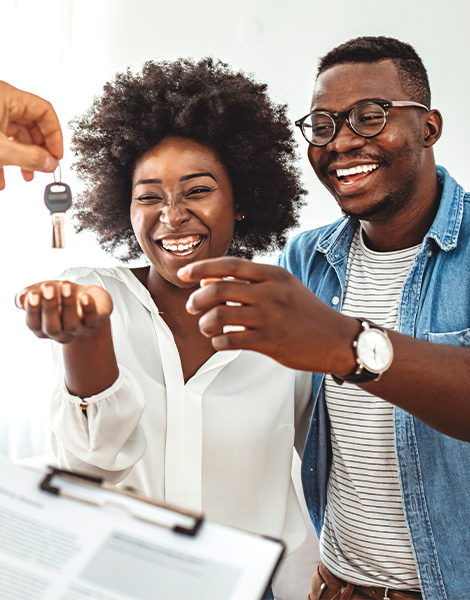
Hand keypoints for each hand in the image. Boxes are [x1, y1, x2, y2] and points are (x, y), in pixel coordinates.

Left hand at [0, 81, 63, 189]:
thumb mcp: (0, 149)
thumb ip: (29, 158)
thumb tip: (50, 163)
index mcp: (6, 96)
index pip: (45, 111)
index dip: (55, 135)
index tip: (56, 155)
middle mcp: (0, 101)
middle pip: (32, 125)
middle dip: (38, 150)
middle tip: (43, 167)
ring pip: (15, 136)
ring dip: (22, 158)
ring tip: (25, 175)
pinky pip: (0, 141)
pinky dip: (4, 159)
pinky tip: (2, 176)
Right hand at [15, 280, 112, 343]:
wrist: (87, 296)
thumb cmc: (60, 295)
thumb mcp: (43, 292)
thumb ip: (28, 295)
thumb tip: (20, 299)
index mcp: (43, 327)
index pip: (34, 324)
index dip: (32, 310)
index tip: (33, 294)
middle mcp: (61, 332)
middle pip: (52, 327)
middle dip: (49, 307)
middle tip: (48, 288)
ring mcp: (79, 329)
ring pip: (72, 323)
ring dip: (68, 304)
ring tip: (65, 286)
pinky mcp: (96, 321)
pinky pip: (92, 319)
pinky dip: (88, 308)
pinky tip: (84, 296)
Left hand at [178, 257, 358, 373]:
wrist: (337, 339)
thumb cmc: (308, 313)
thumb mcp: (284, 287)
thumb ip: (250, 282)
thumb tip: (210, 280)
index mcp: (274, 275)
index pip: (230, 265)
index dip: (202, 267)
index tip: (184, 273)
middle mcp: (271, 293)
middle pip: (219, 288)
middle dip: (197, 298)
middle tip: (191, 306)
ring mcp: (270, 318)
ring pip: (220, 315)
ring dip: (205, 322)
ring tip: (206, 326)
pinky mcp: (270, 342)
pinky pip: (231, 340)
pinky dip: (218, 341)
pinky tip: (220, 341)